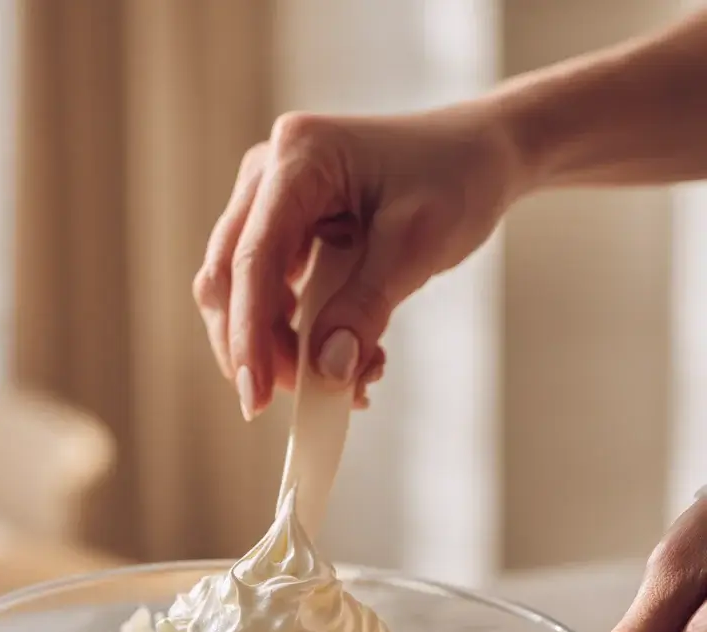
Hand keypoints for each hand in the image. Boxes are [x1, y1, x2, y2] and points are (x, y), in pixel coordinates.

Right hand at [193, 104, 521, 418]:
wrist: (480, 156)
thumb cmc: (456, 178)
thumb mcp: (417, 245)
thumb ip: (366, 308)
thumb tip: (326, 370)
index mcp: (299, 156)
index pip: (252, 259)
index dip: (248, 335)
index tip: (259, 396)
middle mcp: (270, 173)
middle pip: (228, 277)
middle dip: (255, 348)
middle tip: (292, 400)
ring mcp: (270, 199)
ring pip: (239, 291)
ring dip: (277, 346)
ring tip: (340, 376)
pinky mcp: (283, 228)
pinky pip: (267, 291)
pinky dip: (295, 334)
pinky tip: (340, 353)